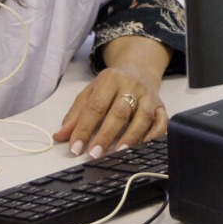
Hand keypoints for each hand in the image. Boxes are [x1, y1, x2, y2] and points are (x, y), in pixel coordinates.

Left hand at [53, 38, 169, 157]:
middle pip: (119, 112)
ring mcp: (149, 96)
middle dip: (106, 135)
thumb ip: (76, 114)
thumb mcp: (90, 92)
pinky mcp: (161, 106)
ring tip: (118, 153)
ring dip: (131, 137)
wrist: (139, 68)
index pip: (96, 106)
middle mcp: (132, 85)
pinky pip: (162, 121)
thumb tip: (60, 137)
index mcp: (110, 79)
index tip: (75, 148)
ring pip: (143, 117)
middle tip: (94, 154)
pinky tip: (143, 147)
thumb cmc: (112, 85)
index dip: (84, 128)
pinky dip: (154, 135)